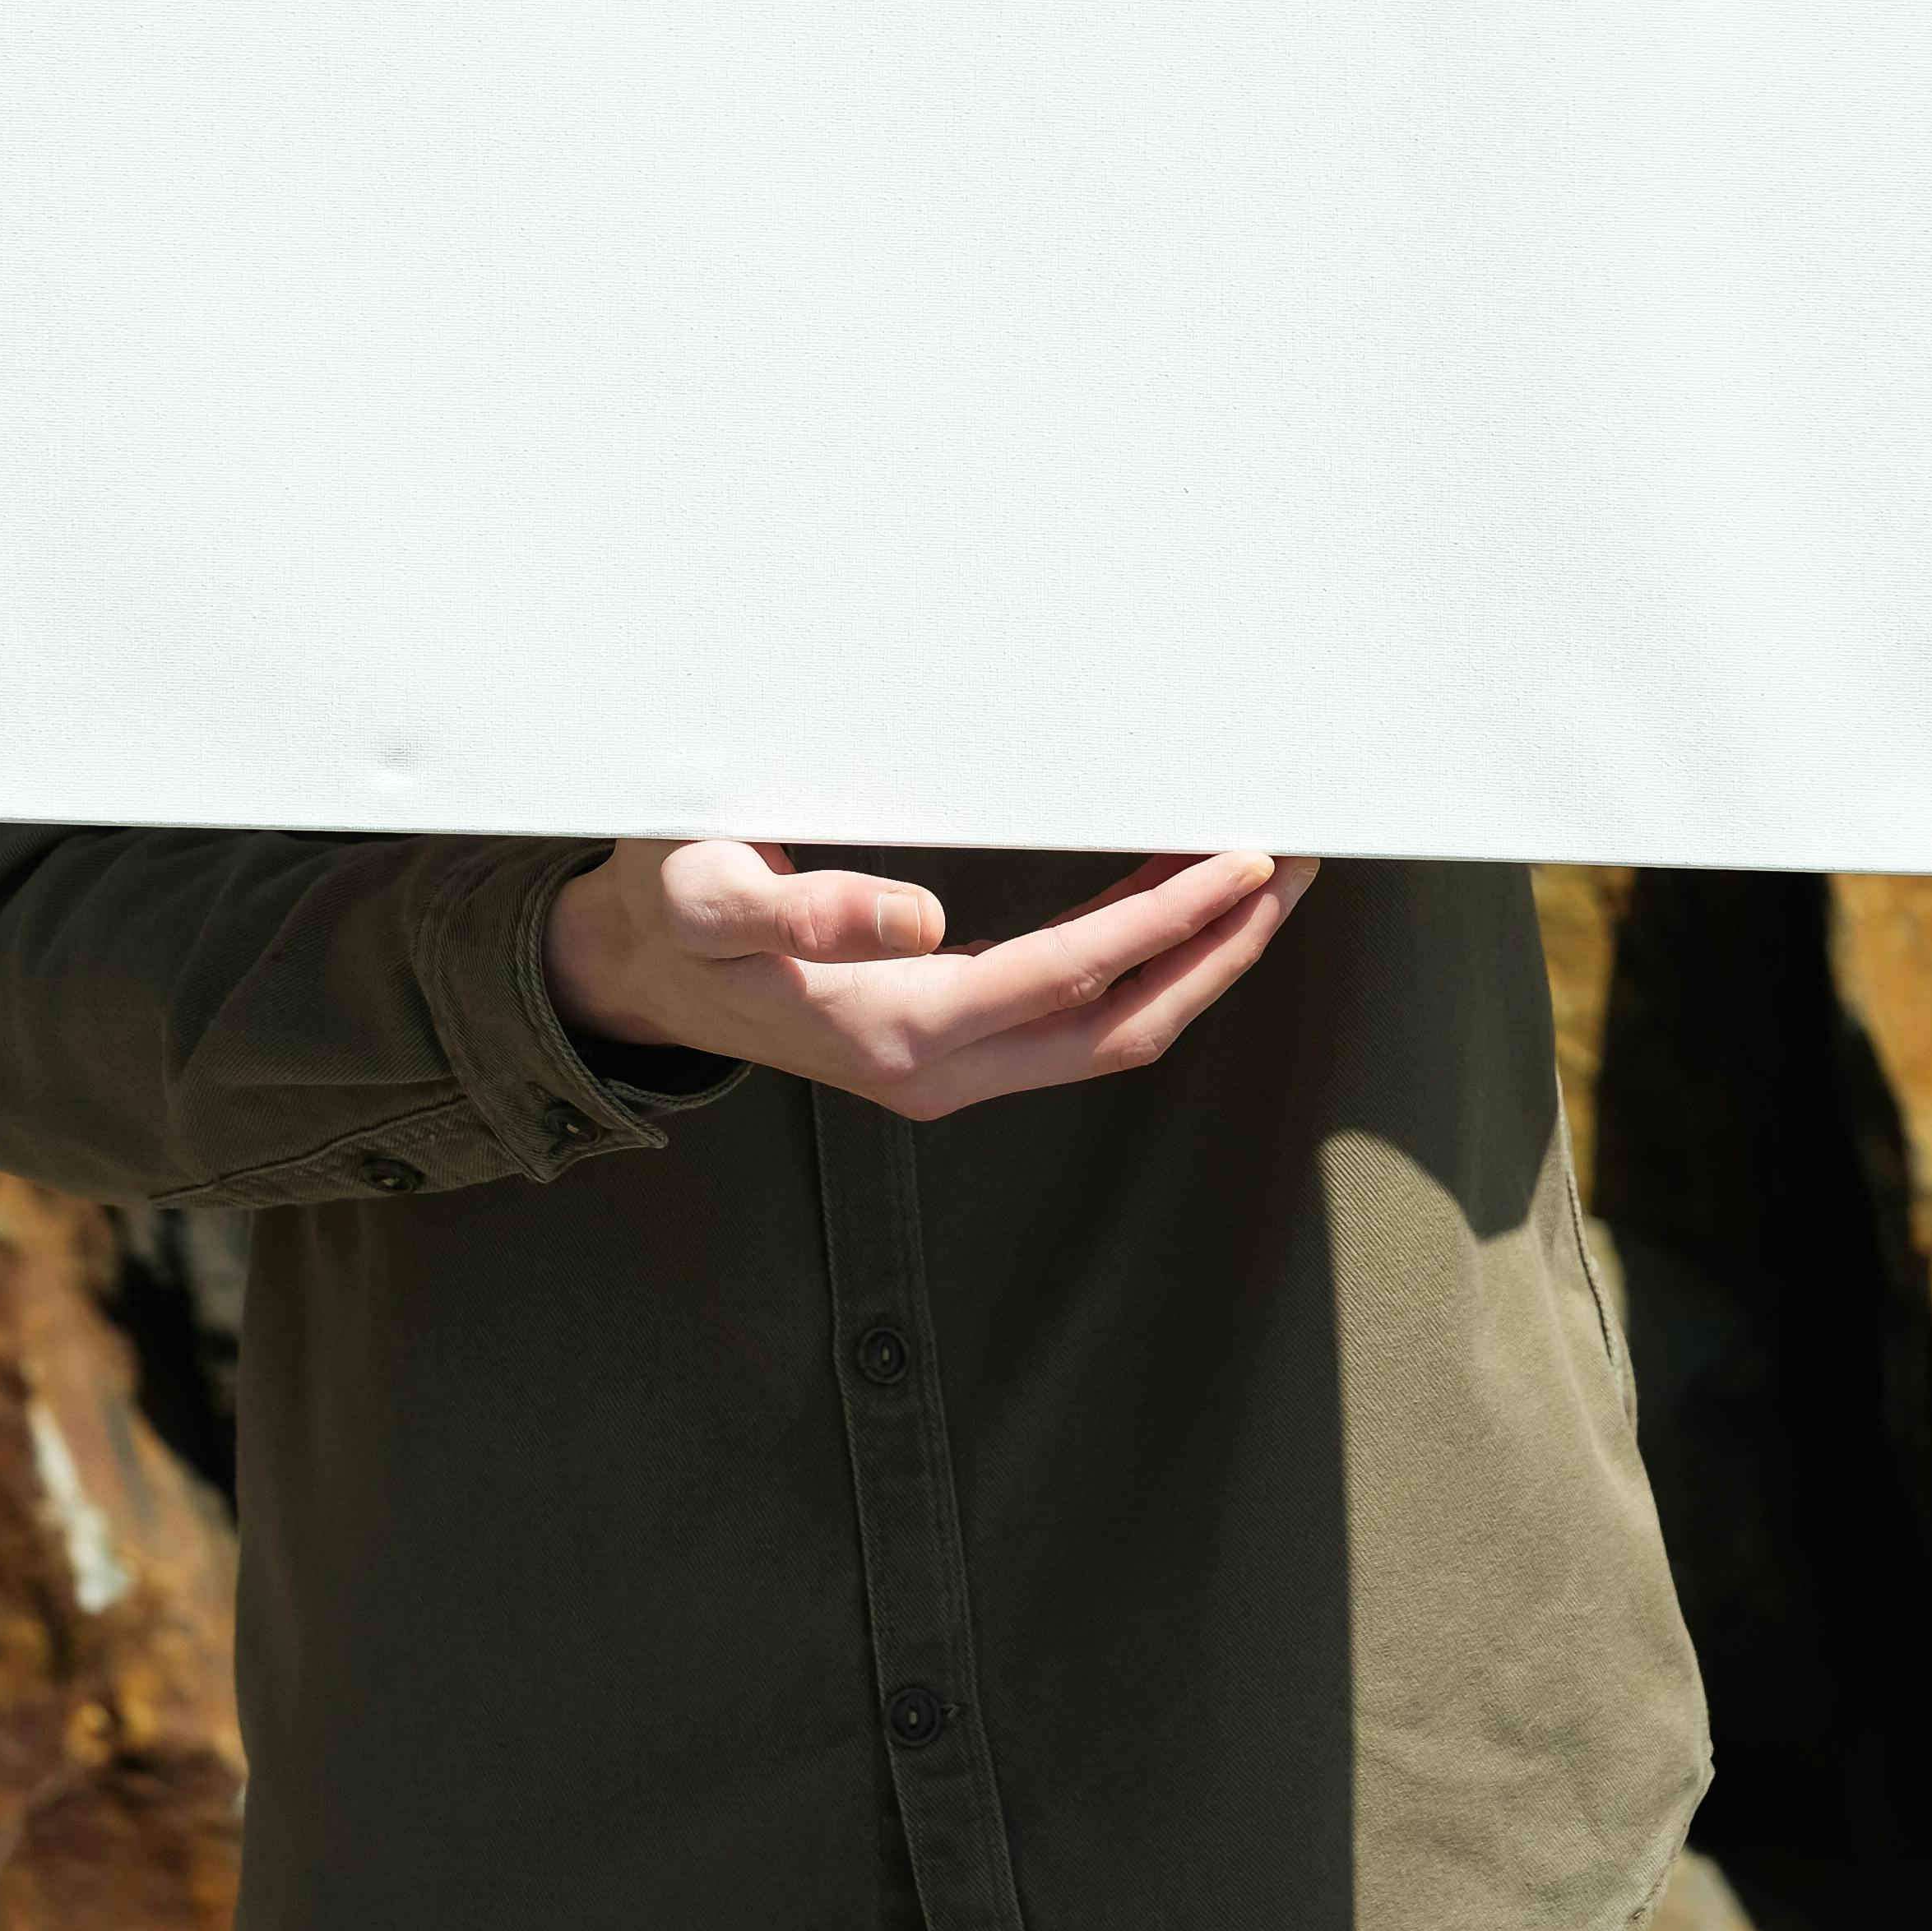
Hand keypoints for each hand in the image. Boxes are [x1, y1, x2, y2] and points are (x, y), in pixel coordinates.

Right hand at [544, 841, 1315, 1120]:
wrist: (635, 970)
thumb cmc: (672, 910)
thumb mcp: (710, 890)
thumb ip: (805, 909)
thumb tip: (925, 920)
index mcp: (896, 1029)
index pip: (1071, 976)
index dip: (1164, 921)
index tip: (1240, 860)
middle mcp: (940, 1069)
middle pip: (1123, 1028)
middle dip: (1219, 950)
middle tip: (1296, 865)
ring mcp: (948, 1070)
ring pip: (1112, 1033)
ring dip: (1197, 962)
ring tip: (1264, 879)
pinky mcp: (949, 1050)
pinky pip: (1077, 1019)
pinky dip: (1146, 965)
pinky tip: (1175, 903)